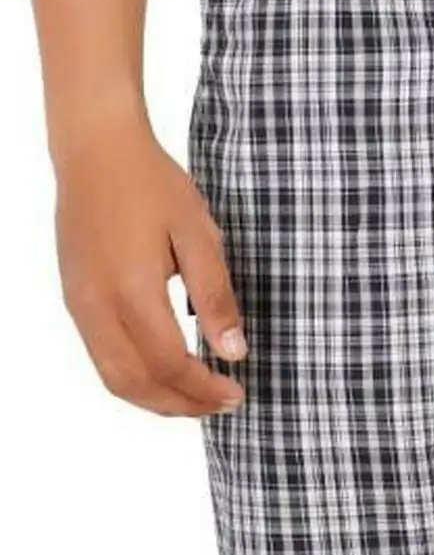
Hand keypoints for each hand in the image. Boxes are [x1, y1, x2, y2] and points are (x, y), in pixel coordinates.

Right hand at [56, 115, 246, 415]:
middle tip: (221, 405)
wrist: (96, 148)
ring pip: (114, 378)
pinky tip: (164, 373)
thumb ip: (216, 297)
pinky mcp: (75, 298)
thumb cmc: (151, 184)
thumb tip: (234, 352)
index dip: (205, 389)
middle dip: (182, 405)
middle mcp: (97, 306)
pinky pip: (101, 357)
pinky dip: (134, 379)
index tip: (237, 392)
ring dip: (156, 399)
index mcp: (131, 291)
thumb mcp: (199, 235)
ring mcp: (80, 305)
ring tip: (195, 399)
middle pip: (137, 384)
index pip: (170, 364)